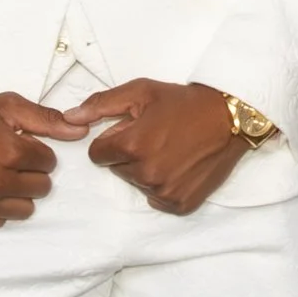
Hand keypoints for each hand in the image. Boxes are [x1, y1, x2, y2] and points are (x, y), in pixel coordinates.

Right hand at [0, 92, 84, 227]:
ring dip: (19, 192)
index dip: (37, 151)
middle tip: (9, 158)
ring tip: (0, 174)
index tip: (20, 144)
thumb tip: (80, 130)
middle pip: (41, 188)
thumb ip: (45, 119)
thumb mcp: (5, 106)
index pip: (50, 163)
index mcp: (11, 153)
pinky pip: (1, 220)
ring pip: (26, 209)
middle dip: (31, 172)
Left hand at [68, 77, 259, 218]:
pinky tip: (179, 167)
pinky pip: (156, 199)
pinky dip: (163, 186)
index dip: (113, 140)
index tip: (134, 130)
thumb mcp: (140, 92)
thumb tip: (69, 118)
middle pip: (117, 169)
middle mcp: (146, 173)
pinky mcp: (179, 204)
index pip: (97, 154)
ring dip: (146, 170)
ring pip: (137, 184)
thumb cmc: (182, 102)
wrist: (228, 118)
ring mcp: (164, 192)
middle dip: (130, 154)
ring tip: (171, 150)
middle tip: (156, 137)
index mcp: (132, 146)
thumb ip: (100, 105)